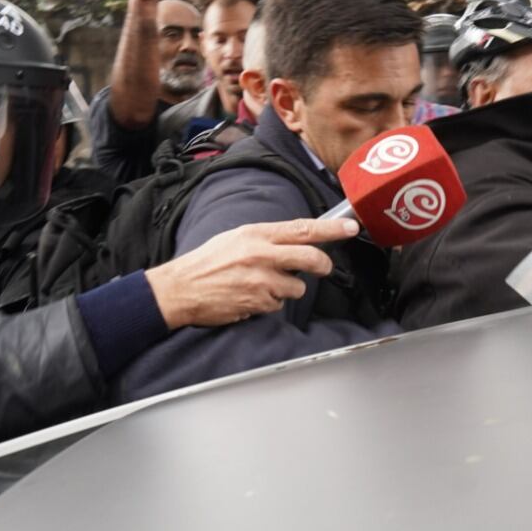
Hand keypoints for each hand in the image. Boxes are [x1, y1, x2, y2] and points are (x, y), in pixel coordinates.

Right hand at [144, 217, 360, 328]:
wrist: (180, 289)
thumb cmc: (207, 262)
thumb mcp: (236, 237)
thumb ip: (267, 238)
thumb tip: (297, 241)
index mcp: (257, 234)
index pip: (302, 228)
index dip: (331, 228)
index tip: (351, 227)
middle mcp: (262, 255)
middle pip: (312, 258)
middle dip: (322, 265)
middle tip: (322, 267)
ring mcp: (262, 281)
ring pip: (298, 287)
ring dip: (288, 288)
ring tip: (263, 284)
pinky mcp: (259, 302)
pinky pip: (279, 304)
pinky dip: (270, 302)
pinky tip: (251, 297)